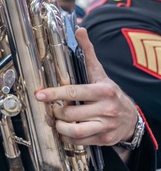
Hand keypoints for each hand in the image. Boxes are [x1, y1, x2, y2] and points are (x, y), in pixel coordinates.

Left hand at [36, 28, 139, 148]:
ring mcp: (106, 126)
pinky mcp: (104, 139)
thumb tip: (80, 29)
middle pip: (70, 113)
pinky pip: (79, 141)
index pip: (74, 92)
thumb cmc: (110, 93)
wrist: (131, 118)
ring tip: (55, 120)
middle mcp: (106, 109)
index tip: (39, 94)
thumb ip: (88, 53)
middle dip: (55, 111)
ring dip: (59, 126)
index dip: (54, 93)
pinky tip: (63, 130)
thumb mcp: (100, 73)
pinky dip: (66, 137)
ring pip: (74, 130)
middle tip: (49, 108)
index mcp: (103, 91)